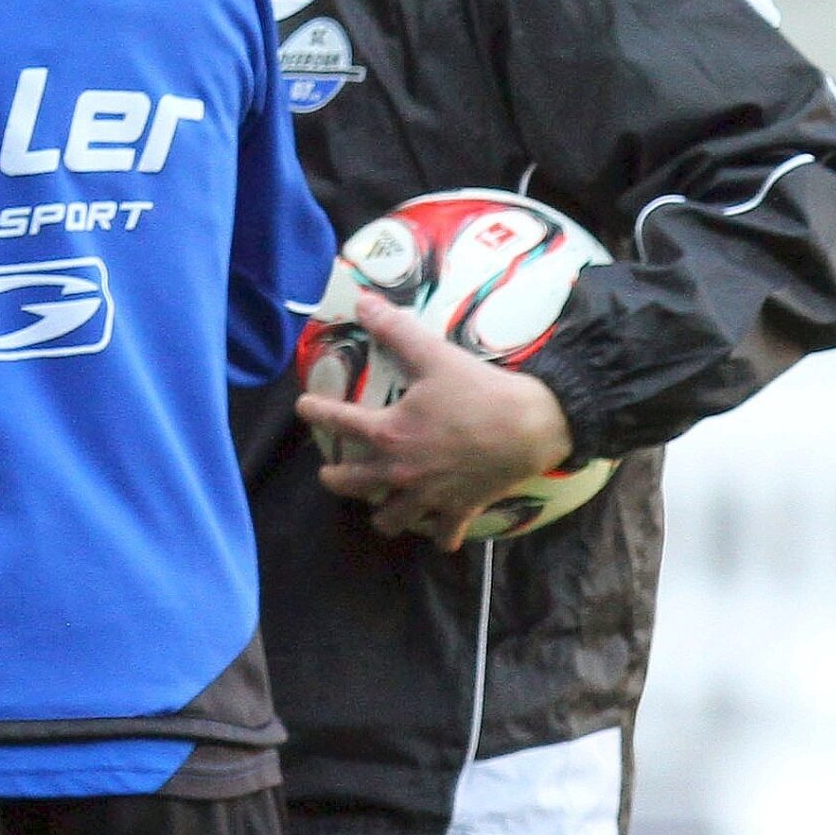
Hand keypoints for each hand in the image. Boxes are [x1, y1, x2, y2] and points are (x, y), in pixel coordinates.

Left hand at [295, 292, 575, 552]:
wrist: (533, 426)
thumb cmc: (479, 391)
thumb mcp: (433, 355)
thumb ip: (395, 330)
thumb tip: (362, 300)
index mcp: (388, 433)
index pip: (337, 422)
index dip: (315, 412)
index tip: (303, 407)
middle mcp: (401, 470)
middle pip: (352, 484)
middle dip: (335, 479)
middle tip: (330, 472)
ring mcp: (429, 495)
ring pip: (391, 519)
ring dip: (382, 514)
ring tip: (379, 505)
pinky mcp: (460, 509)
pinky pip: (444, 534)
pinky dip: (438, 534)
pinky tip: (436, 532)